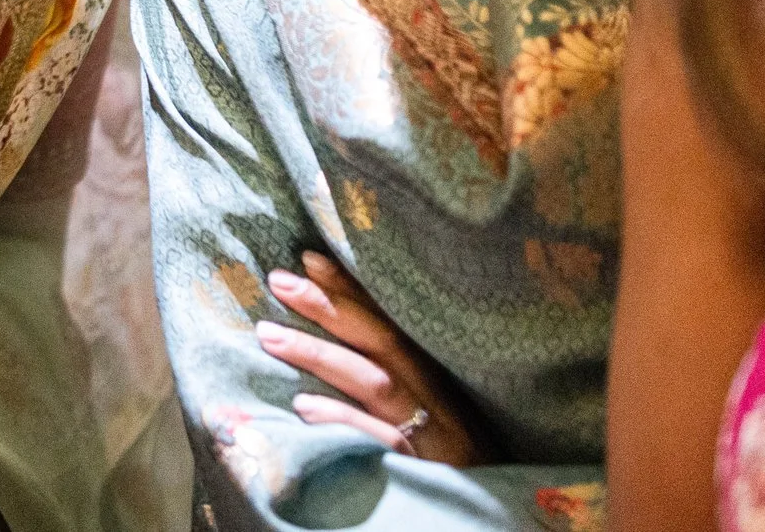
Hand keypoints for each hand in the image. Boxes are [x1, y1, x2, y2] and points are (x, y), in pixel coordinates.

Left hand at [255, 250, 479, 465]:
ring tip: (270, 335)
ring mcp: (432, 435)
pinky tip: (304, 406)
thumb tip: (325, 344)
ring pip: (376, 384)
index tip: (309, 259)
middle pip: (382, 342)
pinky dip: (344, 419)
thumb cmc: (450, 463)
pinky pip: (381, 440)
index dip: (351, 290)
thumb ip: (387, 380)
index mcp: (434, 379)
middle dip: (330, 307)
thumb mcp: (427, 416)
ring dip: (321, 354)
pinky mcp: (424, 470)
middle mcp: (436, 398)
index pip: (391, 323)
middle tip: (279, 280)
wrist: (495, 519)